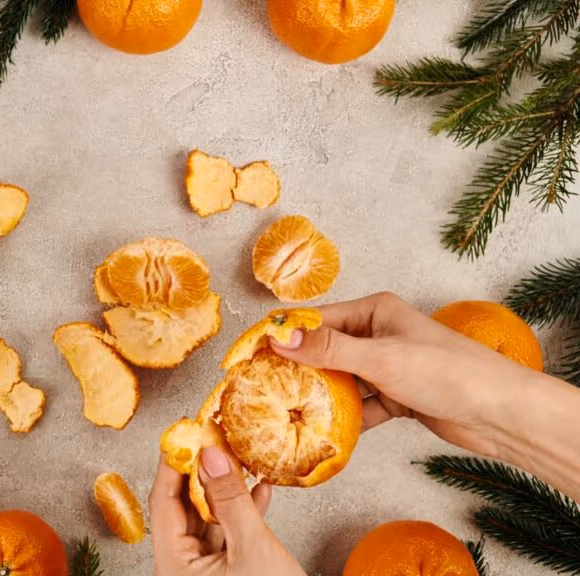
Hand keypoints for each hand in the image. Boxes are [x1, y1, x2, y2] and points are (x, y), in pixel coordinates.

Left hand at [150, 447, 305, 575]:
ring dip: (227, 490)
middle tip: (213, 437)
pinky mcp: (229, 573)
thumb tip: (210, 456)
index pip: (162, 503)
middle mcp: (183, 569)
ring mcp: (205, 572)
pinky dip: (244, 512)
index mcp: (173, 566)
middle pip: (184, 508)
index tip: (182, 432)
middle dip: (202, 472)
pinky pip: (229, 534)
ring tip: (239, 456)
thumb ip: (230, 500)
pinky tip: (260, 489)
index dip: (172, 464)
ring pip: (209, 518)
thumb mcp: (251, 549)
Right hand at [268, 292, 540, 458]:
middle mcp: (378, 334)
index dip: (280, 335)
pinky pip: (359, 406)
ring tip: (283, 410)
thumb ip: (328, 348)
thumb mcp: (380, 357)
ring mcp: (387, 367)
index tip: (246, 354)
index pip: (315, 319)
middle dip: (294, 367)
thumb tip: (279, 339)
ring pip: (340, 379)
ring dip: (317, 395)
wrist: (498, 413)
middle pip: (324, 349)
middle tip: (258, 387)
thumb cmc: (446, 371)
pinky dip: (343, 418)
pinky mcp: (395, 397)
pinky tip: (322, 431)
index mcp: (374, 311)